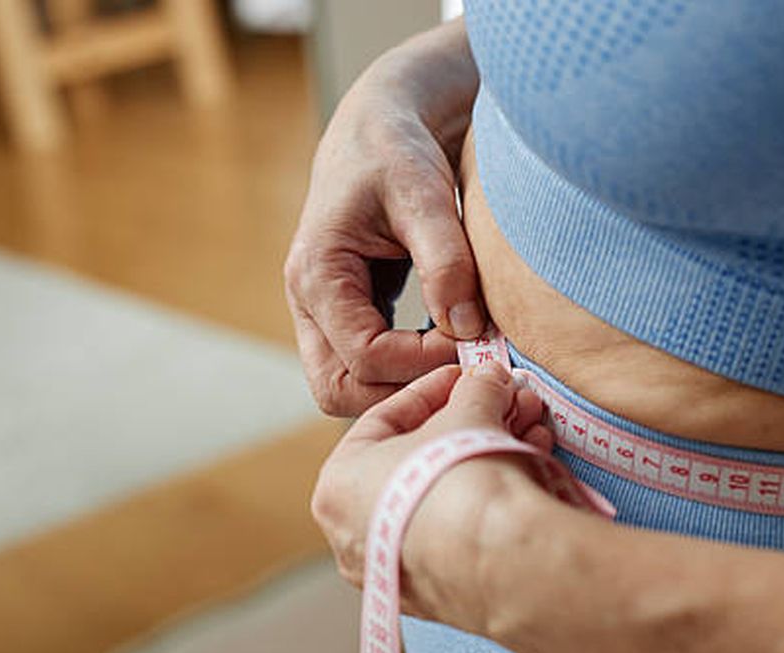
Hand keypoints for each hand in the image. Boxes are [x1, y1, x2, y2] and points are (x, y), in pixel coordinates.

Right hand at [284, 21, 484, 415]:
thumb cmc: (397, 153)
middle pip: (338, 390)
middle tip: (462, 369)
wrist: (381, 127)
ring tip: (457, 361)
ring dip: (400, 387)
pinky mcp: (347, 316)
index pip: (364, 356)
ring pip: (347, 387)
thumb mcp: (425, 195)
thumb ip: (446, 261)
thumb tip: (468, 329)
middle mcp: (308, 302)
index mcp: (316, 273)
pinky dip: (404, 372)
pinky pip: (365, 368)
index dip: (422, 362)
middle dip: (401, 392)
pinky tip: (448, 348)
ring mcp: (323, 314)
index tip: (474, 345)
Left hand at [311, 363, 552, 624]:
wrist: (499, 559)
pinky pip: (460, 530)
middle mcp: (355, 535)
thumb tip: (489, 380)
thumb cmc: (460, 480)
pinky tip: (530, 468)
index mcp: (337, 487)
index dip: (433, 390)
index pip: (384, 420)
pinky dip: (489, 497)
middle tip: (506, 403)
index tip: (465, 377)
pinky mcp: (440, 595)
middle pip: (419, 459)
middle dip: (470, 424)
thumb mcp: (467, 412)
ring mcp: (396, 571)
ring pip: (443, 495)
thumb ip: (475, 390)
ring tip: (530, 429)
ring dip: (489, 454)